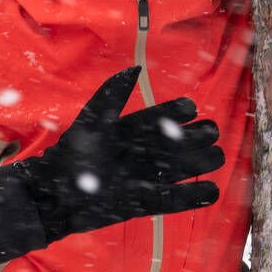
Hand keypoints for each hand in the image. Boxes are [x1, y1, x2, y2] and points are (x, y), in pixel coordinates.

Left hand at [13, 67, 224, 242]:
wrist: (55, 197)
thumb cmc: (71, 156)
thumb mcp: (92, 122)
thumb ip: (113, 95)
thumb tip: (136, 68)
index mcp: (130, 130)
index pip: (161, 117)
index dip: (178, 112)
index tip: (190, 110)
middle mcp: (141, 153)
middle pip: (178, 142)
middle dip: (198, 137)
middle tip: (211, 134)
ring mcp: (145, 178)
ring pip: (181, 168)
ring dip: (201, 162)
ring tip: (217, 157)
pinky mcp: (144, 203)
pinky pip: (173, 199)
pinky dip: (193, 197)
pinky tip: (212, 192)